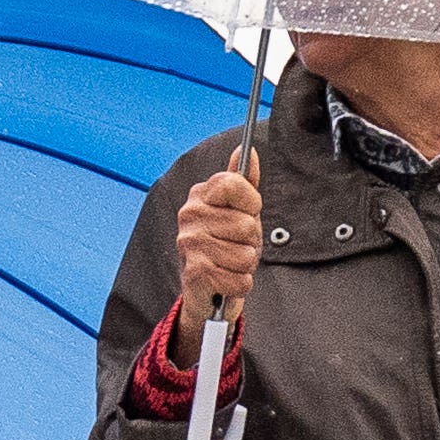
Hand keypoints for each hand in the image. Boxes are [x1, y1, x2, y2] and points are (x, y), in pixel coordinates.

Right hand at [170, 149, 262, 360]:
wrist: (208, 290)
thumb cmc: (227, 245)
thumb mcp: (240, 210)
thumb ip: (244, 181)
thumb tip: (246, 149)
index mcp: (200, 195)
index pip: (234, 184)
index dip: (250, 202)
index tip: (247, 212)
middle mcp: (188, 215)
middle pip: (246, 223)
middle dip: (251, 241)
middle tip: (236, 245)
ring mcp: (189, 243)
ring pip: (245, 253)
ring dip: (246, 265)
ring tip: (231, 264)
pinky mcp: (194, 273)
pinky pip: (239, 277)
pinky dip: (240, 284)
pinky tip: (227, 281)